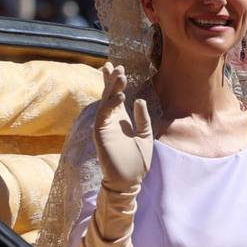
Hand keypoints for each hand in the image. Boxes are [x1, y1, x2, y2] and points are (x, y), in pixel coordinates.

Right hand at [94, 63, 152, 189]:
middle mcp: (111, 120)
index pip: (115, 96)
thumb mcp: (145, 135)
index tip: (117, 67)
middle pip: (108, 95)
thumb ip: (143, 118)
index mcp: (121, 119)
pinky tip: (119, 97)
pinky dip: (109, 105)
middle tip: (115, 66)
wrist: (129, 180)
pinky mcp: (100, 134)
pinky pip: (103, 115)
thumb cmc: (137, 161)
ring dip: (111, 88)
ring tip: (120, 76)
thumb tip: (138, 99)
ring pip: (105, 102)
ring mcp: (104, 126)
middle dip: (111, 80)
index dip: (114, 82)